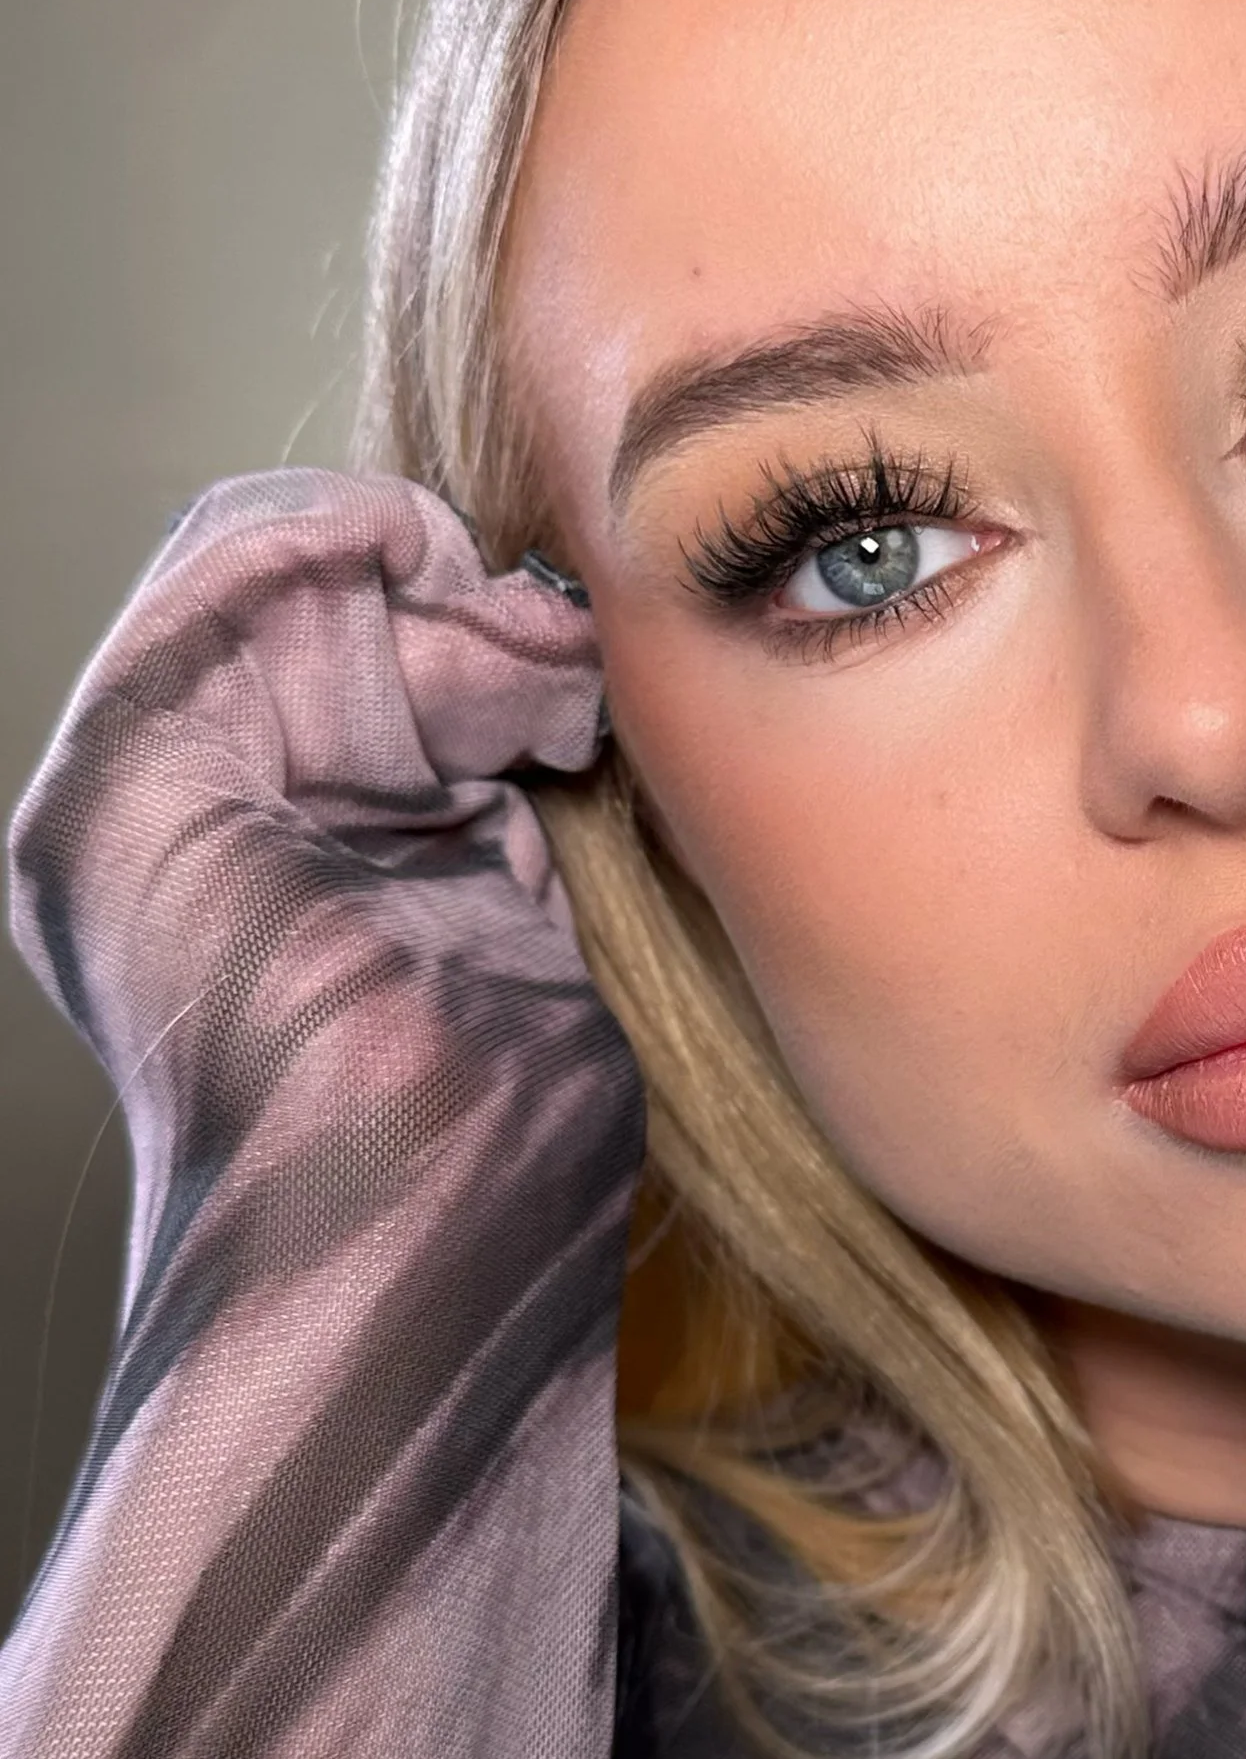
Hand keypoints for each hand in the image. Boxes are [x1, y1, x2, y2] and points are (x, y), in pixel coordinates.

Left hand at [9, 469, 617, 1158]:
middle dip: (462, 613)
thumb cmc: (250, 1040)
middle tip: (534, 652)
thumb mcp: (138, 783)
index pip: (249, 569)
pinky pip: (551, 757)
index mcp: (152, 779)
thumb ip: (212, 615)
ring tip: (573, 708)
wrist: (397, 1226)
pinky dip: (587, 727)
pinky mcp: (510, 897)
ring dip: (535, 668)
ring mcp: (396, 849)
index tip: (434, 565)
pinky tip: (594, 743)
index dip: (347, 544)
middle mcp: (270, 803)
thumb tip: (370, 531)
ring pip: (481, 671)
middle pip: (381, 615)